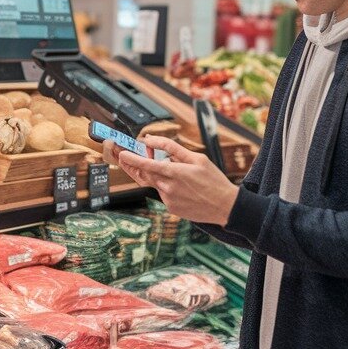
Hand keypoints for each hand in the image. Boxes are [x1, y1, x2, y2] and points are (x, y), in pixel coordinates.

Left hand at [103, 135, 239, 225]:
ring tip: (177, 174)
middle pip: (145, 175)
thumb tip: (151, 140)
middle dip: (136, 165)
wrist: (225, 206)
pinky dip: (167, 187)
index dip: (132, 159)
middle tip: (131, 156)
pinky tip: (184, 188)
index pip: (147, 165)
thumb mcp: (197, 158)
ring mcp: (169, 200)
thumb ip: (172, 148)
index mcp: (175, 173)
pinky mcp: (171, 208)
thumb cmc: (213, 180)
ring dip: (158, 176)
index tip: (121, 154)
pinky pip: (163, 194)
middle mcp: (169, 187)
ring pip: (155, 184)